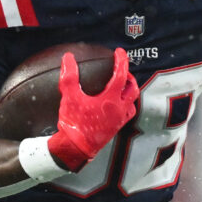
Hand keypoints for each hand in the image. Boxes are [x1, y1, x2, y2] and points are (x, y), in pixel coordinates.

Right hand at [47, 48, 138, 171]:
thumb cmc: (73, 124)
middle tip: (122, 71)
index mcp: (111, 100)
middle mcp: (119, 110)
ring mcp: (118, 121)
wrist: (74, 149)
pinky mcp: (115, 129)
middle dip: (129, 78)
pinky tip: (115, 105)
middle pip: (133, 89)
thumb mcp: (69, 97)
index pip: (120, 75)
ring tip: (122, 87)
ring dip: (129, 93)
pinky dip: (125, 106)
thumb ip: (69, 76)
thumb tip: (68, 58)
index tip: (119, 52)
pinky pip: (126, 115)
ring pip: (132, 103)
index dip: (121, 61)